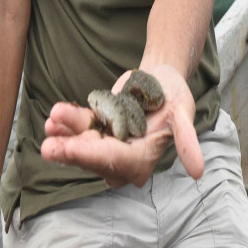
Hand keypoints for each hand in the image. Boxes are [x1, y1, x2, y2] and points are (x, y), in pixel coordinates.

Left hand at [40, 64, 203, 188]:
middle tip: (49, 147)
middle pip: (93, 157)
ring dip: (63, 136)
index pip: (117, 161)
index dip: (94, 156)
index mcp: (143, 158)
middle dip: (70, 152)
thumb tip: (199, 171)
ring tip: (50, 124)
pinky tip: (53, 118)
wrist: (161, 76)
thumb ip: (187, 141)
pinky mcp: (97, 127)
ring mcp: (107, 141)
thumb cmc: (175, 95)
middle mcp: (122, 156)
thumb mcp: (184, 113)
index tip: (73, 149)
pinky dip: (65, 124)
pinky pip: (79, 127)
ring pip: (81, 143)